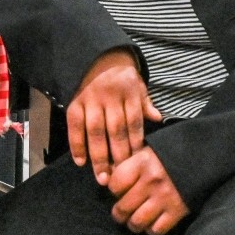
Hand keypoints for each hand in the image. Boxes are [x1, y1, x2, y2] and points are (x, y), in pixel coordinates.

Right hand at [66, 49, 161, 185]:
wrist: (96, 55)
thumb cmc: (121, 76)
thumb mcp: (137, 85)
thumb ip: (145, 103)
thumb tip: (159, 119)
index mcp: (129, 93)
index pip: (133, 123)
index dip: (134, 144)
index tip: (135, 165)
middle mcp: (110, 97)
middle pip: (115, 130)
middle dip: (117, 156)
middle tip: (119, 179)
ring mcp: (91, 100)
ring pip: (95, 131)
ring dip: (98, 156)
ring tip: (101, 177)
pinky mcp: (74, 102)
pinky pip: (74, 126)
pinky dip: (76, 144)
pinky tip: (80, 161)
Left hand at [107, 146, 188, 234]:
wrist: (205, 156)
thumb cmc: (170, 154)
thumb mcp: (147, 151)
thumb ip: (128, 165)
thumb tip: (106, 177)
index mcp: (142, 163)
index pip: (115, 184)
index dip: (114, 190)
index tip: (119, 191)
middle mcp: (152, 180)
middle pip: (123, 207)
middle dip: (118, 213)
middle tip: (120, 213)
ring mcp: (165, 197)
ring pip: (137, 221)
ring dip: (132, 225)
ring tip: (133, 222)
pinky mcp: (178, 211)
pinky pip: (157, 229)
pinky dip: (150, 230)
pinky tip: (151, 224)